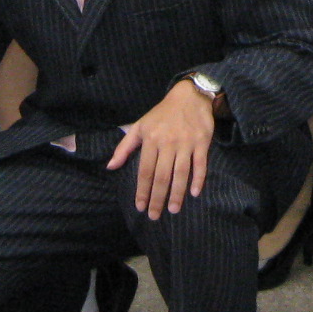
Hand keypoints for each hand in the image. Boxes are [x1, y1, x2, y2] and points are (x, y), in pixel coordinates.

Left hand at [107, 76, 216, 217]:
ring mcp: (186, 143)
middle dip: (157, 198)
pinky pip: (200, 164)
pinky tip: (194, 193)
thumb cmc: (162, 114)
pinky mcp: (202, 142)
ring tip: (173, 210)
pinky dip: (198, 179)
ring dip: (176, 193)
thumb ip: (124, 147)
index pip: (145, 170)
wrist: (190, 95)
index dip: (142, 190)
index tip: (140, 206)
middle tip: (155, 216)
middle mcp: (168, 142)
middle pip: (161, 175)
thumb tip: (110, 166)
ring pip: (180, 173)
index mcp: (151, 139)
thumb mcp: (140, 126)